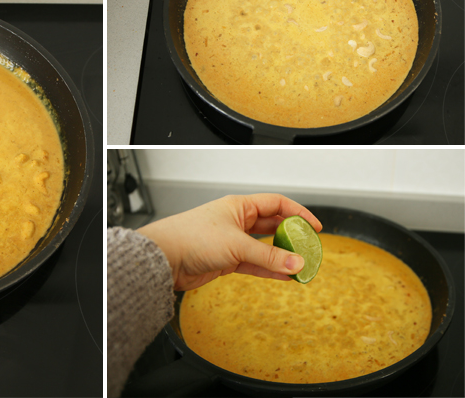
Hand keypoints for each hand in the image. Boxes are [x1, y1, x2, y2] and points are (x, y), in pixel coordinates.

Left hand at [137, 193, 321, 290]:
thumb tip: (296, 263)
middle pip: (272, 226)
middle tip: (309, 250)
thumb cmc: (191, 237)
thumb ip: (269, 256)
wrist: (165, 257)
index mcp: (238, 206)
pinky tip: (284, 276)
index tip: (314, 227)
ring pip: (264, 248)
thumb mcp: (237, 245)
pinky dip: (269, 270)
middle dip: (292, 238)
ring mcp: (231, 241)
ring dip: (281, 258)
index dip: (298, 213)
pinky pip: (254, 264)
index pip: (276, 204)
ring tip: (300, 267)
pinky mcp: (226, 260)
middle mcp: (236, 221)